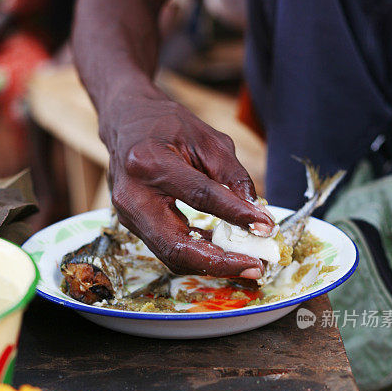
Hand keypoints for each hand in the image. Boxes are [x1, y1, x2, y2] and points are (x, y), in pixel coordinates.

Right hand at [107, 88, 273, 278]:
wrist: (126, 123)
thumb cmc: (167, 126)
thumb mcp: (207, 139)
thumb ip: (233, 176)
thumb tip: (256, 215)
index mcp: (150, 162)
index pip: (199, 196)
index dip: (235, 214)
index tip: (265, 226)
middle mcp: (133, 195)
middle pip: (176, 246)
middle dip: (219, 262)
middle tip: (255, 267)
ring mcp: (129, 216)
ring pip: (172, 256)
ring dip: (212, 265)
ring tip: (246, 264)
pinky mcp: (134, 227)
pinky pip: (169, 249)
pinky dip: (200, 255)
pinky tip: (225, 254)